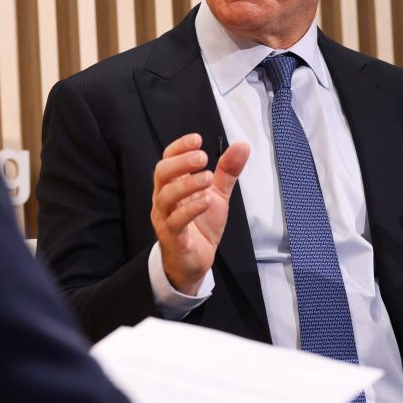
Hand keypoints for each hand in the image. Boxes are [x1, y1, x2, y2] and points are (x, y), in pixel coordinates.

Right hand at [151, 133, 250, 293]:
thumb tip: (242, 145)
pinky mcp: (173, 238)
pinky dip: (191, 209)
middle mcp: (164, 200)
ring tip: (208, 177)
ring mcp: (166, 219)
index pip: (167, 161)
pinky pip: (176, 222)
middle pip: (161, 175)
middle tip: (202, 157)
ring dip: (187, 184)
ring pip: (166, 197)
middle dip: (180, 163)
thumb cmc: (201, 226)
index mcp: (172, 186)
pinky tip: (206, 200)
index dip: (179, 148)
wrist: (195, 263)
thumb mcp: (218, 195)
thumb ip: (227, 172)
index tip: (197, 139)